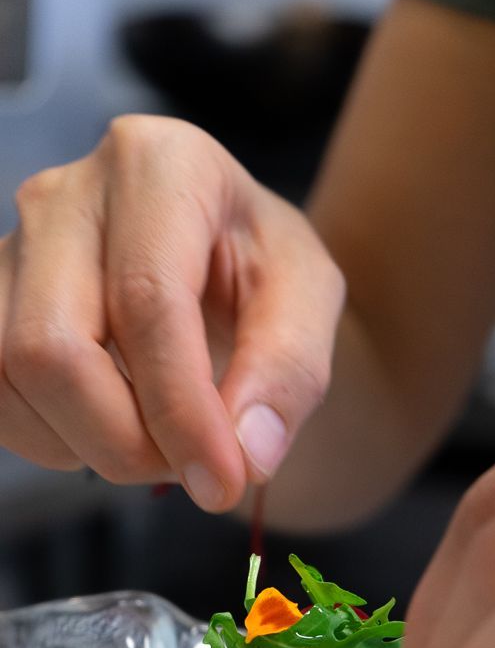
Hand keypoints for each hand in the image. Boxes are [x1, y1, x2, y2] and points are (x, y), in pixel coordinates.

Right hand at [0, 115, 343, 509]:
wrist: (219, 261)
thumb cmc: (262, 270)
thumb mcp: (310, 301)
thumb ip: (290, 370)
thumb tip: (248, 454)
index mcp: (160, 166)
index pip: (147, 302)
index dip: (181, 410)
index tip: (223, 481)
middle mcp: (67, 193)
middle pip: (55, 348)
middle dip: (126, 440)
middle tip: (195, 466)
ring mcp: (12, 245)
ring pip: (9, 377)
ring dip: (90, 445)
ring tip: (161, 442)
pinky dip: (53, 441)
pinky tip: (111, 429)